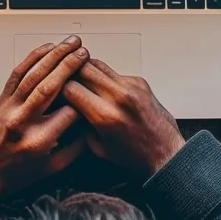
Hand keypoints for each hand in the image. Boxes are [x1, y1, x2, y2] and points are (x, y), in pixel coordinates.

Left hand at [0, 36, 89, 217]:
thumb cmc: (19, 172)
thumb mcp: (55, 168)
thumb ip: (77, 146)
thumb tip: (93, 122)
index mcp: (39, 140)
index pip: (69, 111)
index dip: (85, 99)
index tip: (94, 91)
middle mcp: (22, 121)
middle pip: (50, 86)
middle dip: (70, 66)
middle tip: (85, 53)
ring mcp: (9, 109)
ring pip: (34, 75)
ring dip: (54, 56)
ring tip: (71, 44)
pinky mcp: (2, 101)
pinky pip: (17, 73)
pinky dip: (33, 58)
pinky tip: (47, 49)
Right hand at [61, 59, 184, 175]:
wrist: (165, 152)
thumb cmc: (133, 154)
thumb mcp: (97, 147)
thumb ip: (80, 124)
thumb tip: (67, 107)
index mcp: (105, 116)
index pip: (71, 87)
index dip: (58, 89)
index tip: (56, 93)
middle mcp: (119, 97)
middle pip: (83, 69)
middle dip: (70, 74)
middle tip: (64, 79)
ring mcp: (132, 87)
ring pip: (98, 65)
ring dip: (86, 70)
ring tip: (80, 80)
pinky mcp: (140, 82)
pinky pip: (115, 72)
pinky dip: (105, 78)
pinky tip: (103, 88)